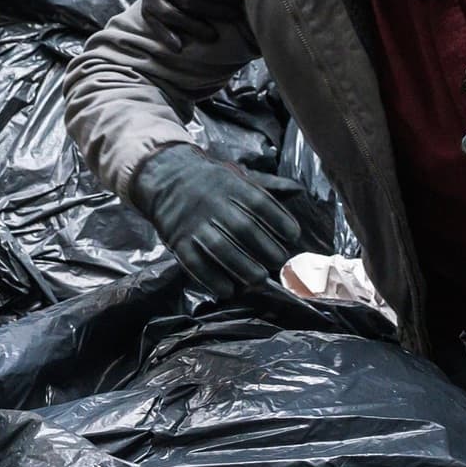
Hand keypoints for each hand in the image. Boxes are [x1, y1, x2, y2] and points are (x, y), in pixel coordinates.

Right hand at [131, 144, 303, 298]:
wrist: (166, 178)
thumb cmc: (211, 182)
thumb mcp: (239, 176)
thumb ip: (268, 186)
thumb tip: (299, 190)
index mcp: (232, 186)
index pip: (260, 203)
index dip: (279, 219)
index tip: (293, 235)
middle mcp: (214, 204)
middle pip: (243, 227)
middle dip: (265, 247)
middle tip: (279, 262)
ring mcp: (195, 223)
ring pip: (220, 247)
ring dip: (242, 266)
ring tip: (259, 279)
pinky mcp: (178, 240)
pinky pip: (194, 262)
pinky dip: (211, 279)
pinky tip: (228, 290)